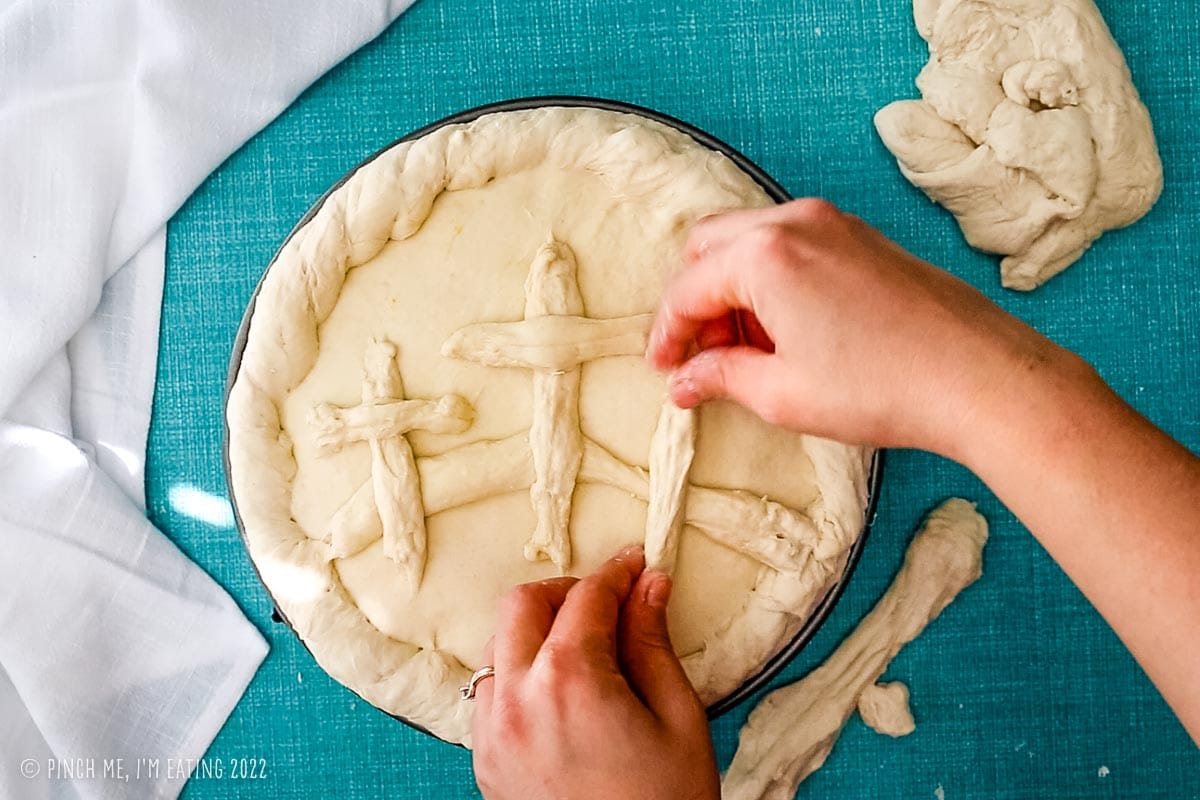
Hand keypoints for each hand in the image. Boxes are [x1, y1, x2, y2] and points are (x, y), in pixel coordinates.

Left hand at [471, 545, 719, 799]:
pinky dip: (518, 674)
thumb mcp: (678, 718)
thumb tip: (648, 585)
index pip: (587, 597)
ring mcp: (492, 733)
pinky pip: (489, 694)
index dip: (616, 572)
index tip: (637, 564)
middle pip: (523, 605)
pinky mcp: (485, 763)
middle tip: (608, 602)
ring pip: (497, 647)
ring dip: (536, 632)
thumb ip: (653, 643)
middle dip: (565, 591)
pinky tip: (558, 691)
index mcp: (569, 680)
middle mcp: (517, 698)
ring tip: (585, 648)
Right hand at [645, 198, 1085, 459]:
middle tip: (697, 356)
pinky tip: (784, 332)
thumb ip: (721, 377)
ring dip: (731, 290)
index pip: (687, 290)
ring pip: (750, 242)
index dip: (667, 334)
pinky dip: (769, 280)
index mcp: (764, 256)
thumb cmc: (881, 387)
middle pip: (710, 248)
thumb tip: (686, 381)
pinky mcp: (861, 237)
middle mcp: (794, 222)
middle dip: (694, 302)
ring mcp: (833, 224)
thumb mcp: (782, 393)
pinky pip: (791, 245)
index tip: (664, 370)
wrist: (978, 377)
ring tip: (743, 352)